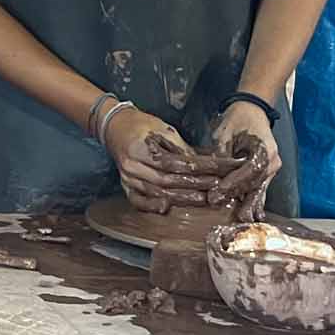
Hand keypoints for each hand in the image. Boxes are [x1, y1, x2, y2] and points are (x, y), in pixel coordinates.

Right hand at [101, 105, 241, 213]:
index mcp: (140, 148)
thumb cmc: (141, 125)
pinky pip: (139, 201)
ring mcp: (127, 178)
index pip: (176, 162)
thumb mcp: (163, 129)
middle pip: (168, 180)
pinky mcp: (125, 186)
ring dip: (182, 198)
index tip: (219, 169)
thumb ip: (181, 148)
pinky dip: (152, 207)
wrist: (115, 127)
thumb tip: (205, 163)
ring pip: (158, 192)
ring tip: (203, 199)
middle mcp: (132, 166)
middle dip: (195, 185)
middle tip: (217, 187)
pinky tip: (166, 209)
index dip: (200, 167)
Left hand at [207, 100, 281, 219]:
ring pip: (259, 187)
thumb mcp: (225, 134)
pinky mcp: (268, 171)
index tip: (218, 193)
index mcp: (264, 148)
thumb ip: (221, 155)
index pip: (249, 170)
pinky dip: (255, 199)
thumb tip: (212, 175)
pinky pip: (260, 186)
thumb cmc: (237, 119)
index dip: (233, 183)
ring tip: (243, 220)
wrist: (252, 110)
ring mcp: (272, 167)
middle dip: (241, 198)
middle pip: (256, 183)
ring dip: (250, 203)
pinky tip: (254, 214)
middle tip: (231, 214)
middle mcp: (272, 160)